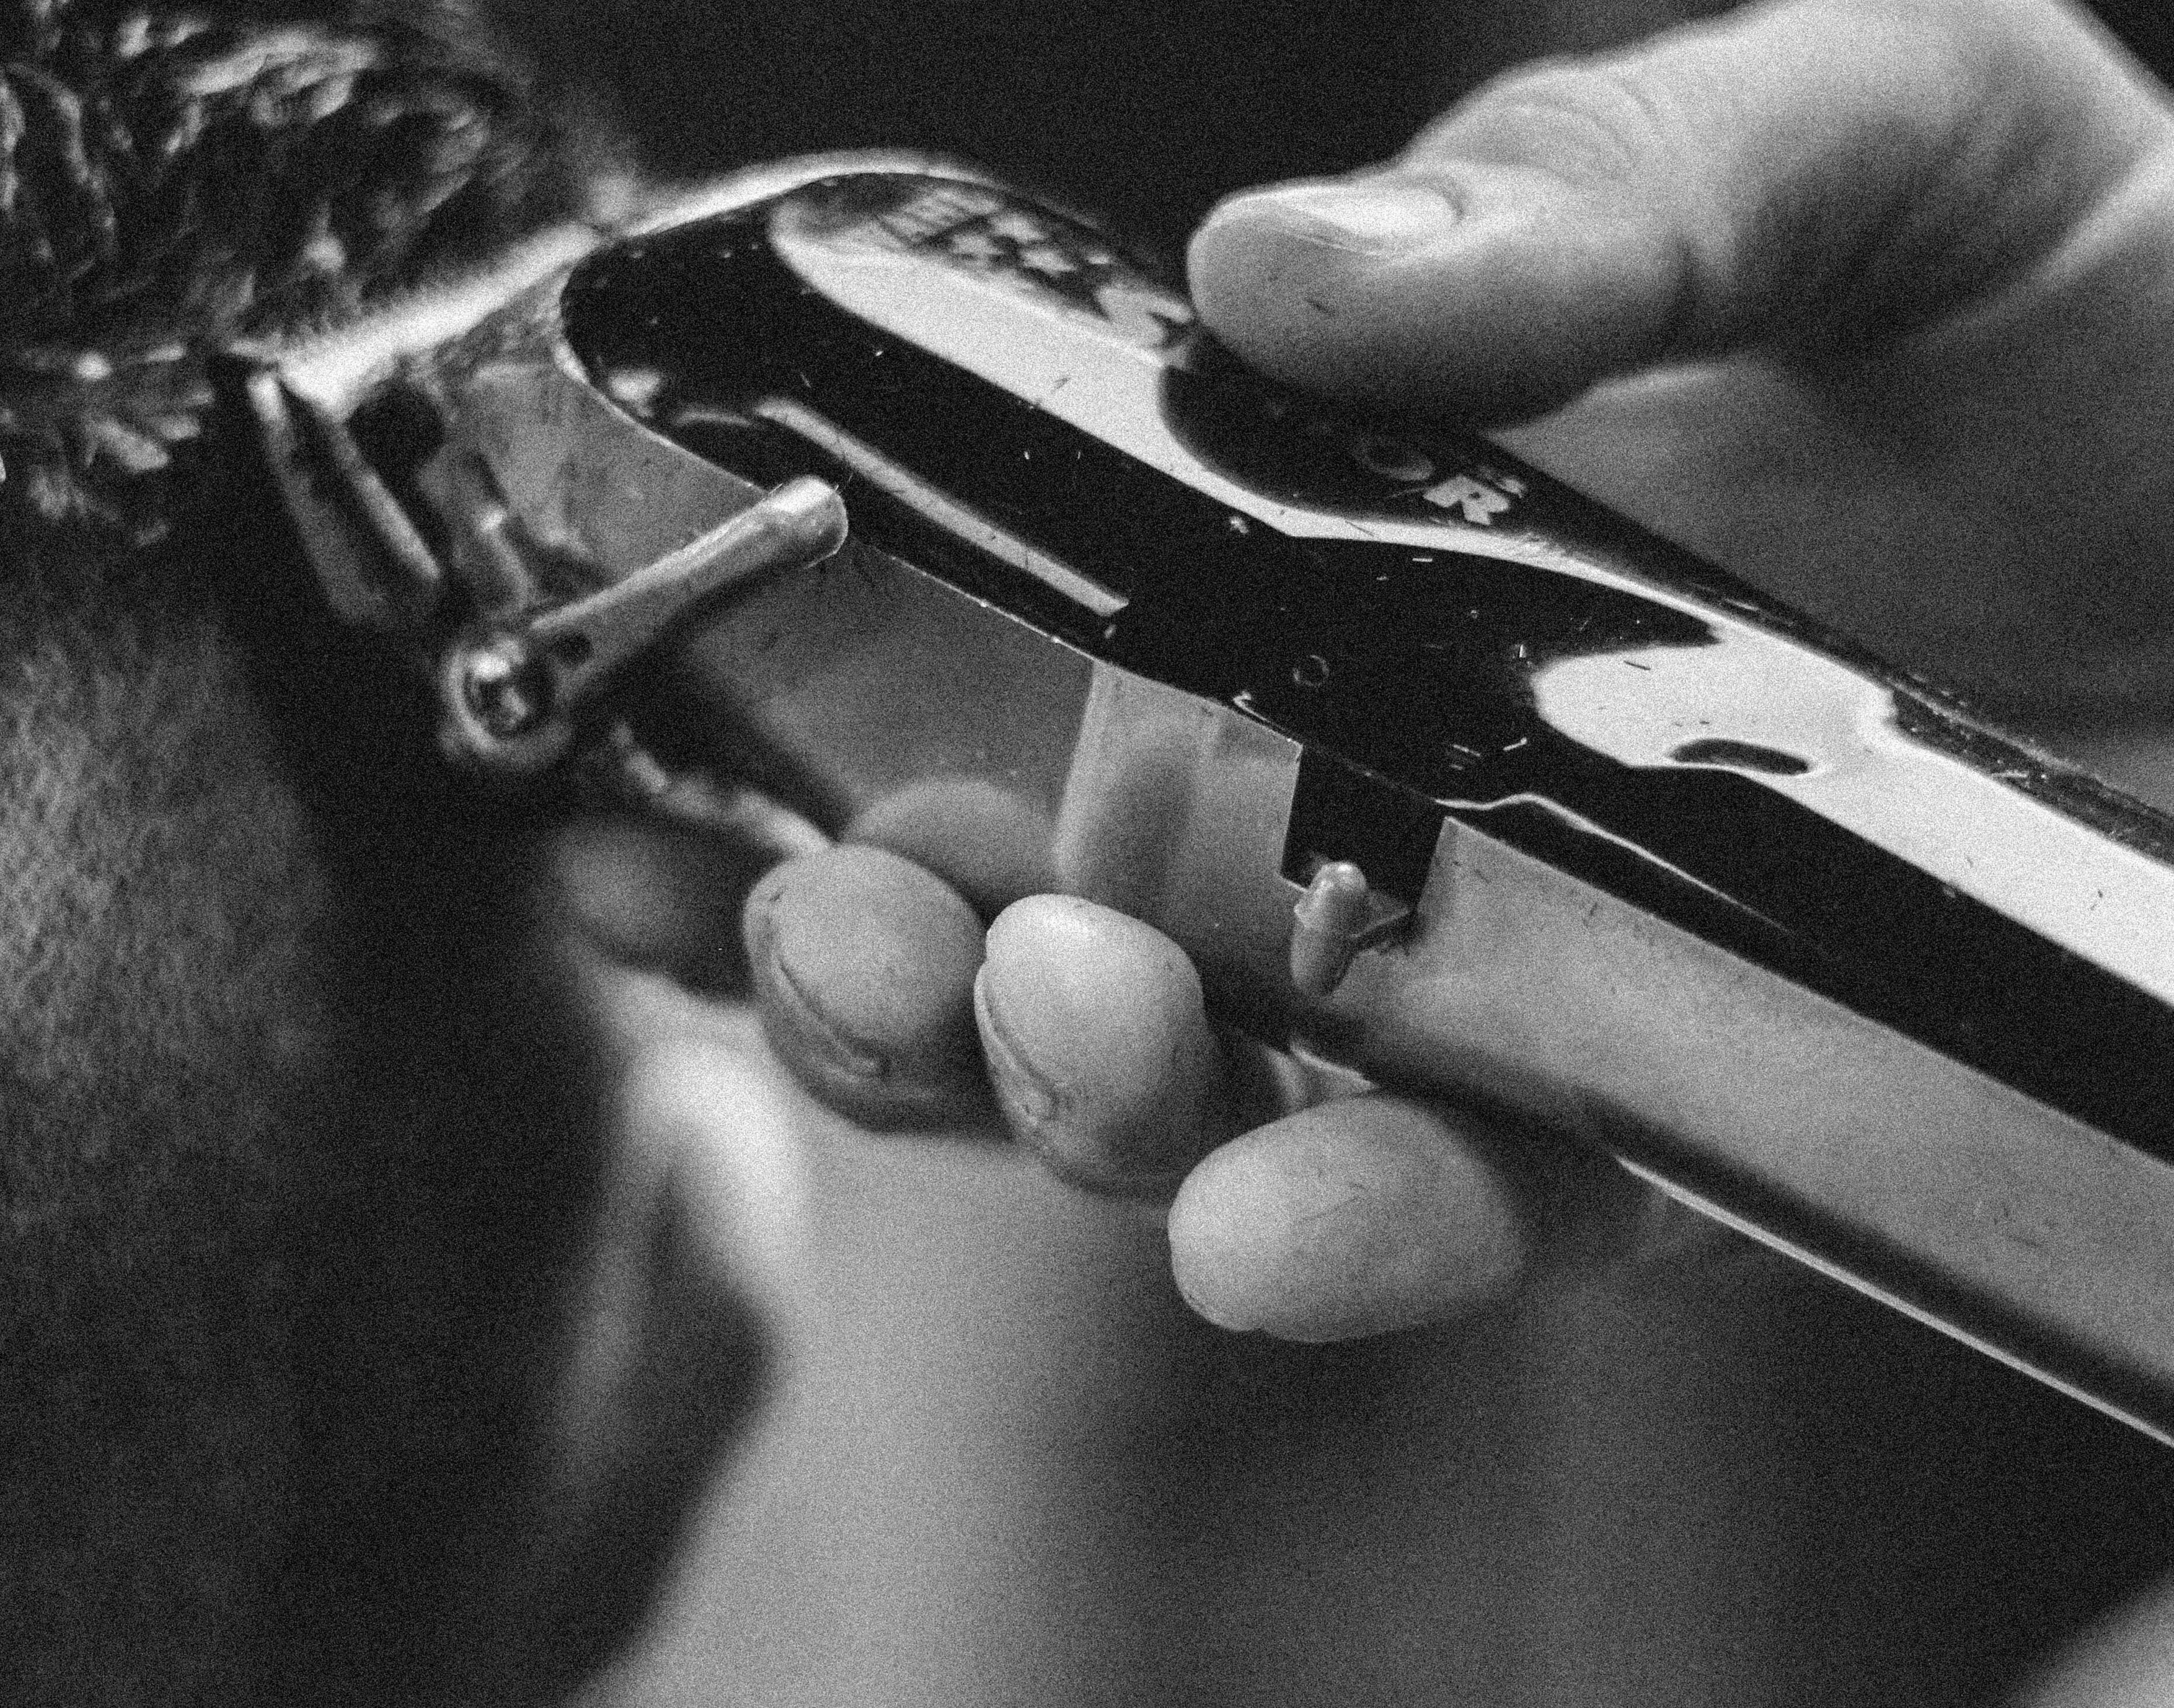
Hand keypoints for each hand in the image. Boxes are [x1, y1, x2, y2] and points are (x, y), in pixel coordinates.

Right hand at [745, 0, 2173, 1341]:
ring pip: (1192, 1098)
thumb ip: (1589, 191)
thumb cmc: (2103, 300)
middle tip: (838, 927)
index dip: (785, 733)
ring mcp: (1496, 968)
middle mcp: (1357, 789)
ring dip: (1063, 1100)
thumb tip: (1277, 270)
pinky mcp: (1673, 1115)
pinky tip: (1261, 1221)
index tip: (632, 765)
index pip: (990, 663)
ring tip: (1047, 1025)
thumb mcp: (1865, 148)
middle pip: (1037, 932)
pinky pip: (1474, 1208)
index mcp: (1319, 563)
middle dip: (889, 971)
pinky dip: (1349, 1224)